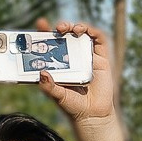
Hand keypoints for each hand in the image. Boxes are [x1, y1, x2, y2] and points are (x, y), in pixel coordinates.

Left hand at [32, 19, 123, 140]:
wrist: (92, 115)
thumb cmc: (73, 106)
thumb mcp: (57, 96)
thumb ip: (49, 87)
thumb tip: (42, 74)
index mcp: (59, 61)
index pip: (50, 42)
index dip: (45, 31)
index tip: (40, 25)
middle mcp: (72, 55)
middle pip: (66, 34)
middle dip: (61, 26)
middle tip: (56, 28)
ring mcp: (87, 55)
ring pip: (82, 33)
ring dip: (75, 26)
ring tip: (69, 29)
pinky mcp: (101, 58)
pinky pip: (99, 39)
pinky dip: (92, 31)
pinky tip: (84, 31)